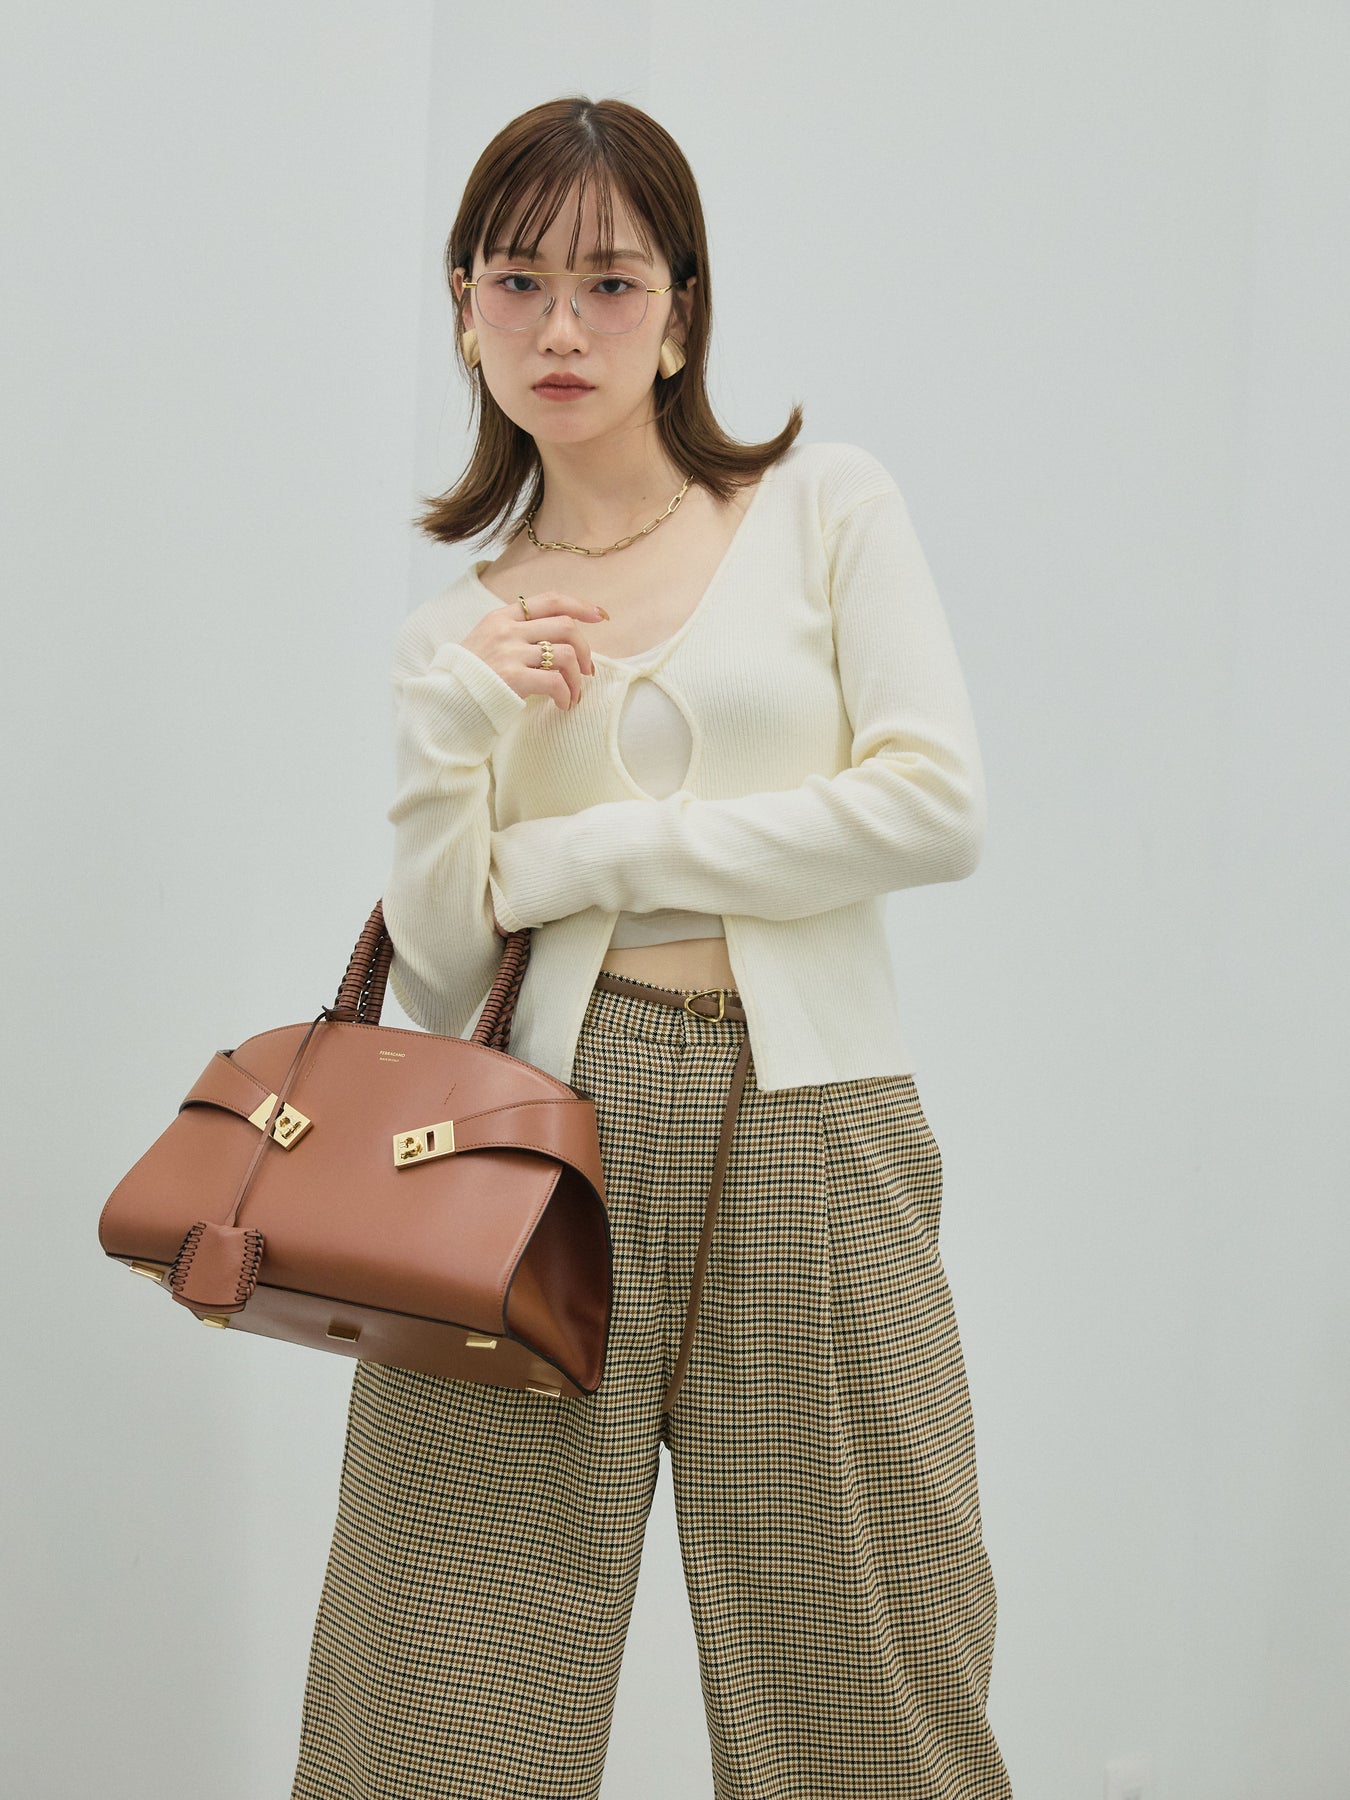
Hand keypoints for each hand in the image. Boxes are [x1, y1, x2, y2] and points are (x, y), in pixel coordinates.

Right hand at [458, 590, 607, 711]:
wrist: (446, 700)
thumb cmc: (471, 675)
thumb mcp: (487, 639)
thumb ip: (516, 632)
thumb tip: (557, 638)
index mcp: (503, 616)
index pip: (550, 600)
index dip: (580, 606)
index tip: (600, 616)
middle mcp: (508, 630)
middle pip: (565, 626)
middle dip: (585, 649)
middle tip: (587, 670)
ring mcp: (510, 652)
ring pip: (565, 655)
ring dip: (577, 678)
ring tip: (573, 695)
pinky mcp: (513, 677)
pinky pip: (555, 681)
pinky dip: (566, 695)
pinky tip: (562, 705)